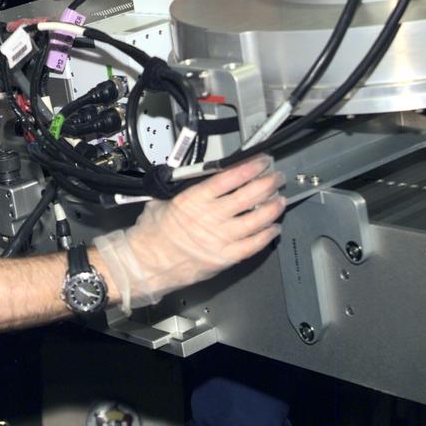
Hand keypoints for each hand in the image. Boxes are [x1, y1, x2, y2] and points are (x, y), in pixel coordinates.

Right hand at [93, 156, 284, 311]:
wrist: (145, 264)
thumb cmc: (151, 236)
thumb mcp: (162, 201)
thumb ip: (181, 189)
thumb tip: (192, 179)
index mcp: (194, 200)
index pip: (229, 178)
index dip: (249, 167)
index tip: (261, 161)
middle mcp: (210, 218)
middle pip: (248, 195)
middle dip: (267, 183)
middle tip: (276, 177)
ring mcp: (220, 238)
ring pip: (256, 219)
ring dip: (272, 208)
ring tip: (279, 200)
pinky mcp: (225, 257)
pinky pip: (253, 245)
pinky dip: (267, 235)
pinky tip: (273, 228)